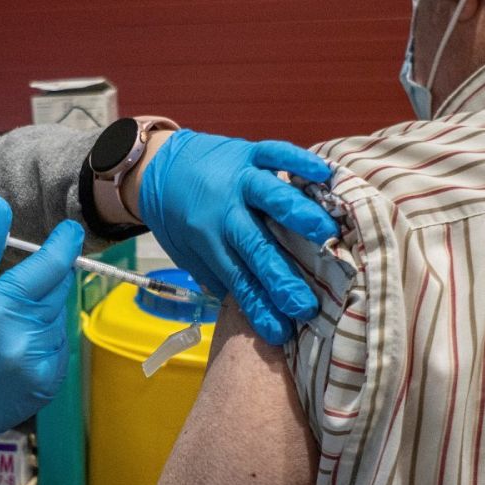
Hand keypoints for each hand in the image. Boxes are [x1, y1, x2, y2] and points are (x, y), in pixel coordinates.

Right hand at [0, 197, 82, 484]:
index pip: (50, 265)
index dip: (64, 244)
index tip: (69, 231)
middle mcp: (24, 335)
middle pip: (59, 288)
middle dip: (47, 280)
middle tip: (18, 289)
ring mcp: (40, 362)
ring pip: (60, 316)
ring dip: (43, 312)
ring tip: (8, 327)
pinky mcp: (49, 382)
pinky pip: (60, 344)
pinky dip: (45, 339)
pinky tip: (16, 348)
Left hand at [137, 129, 335, 344]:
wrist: (158, 166)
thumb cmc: (180, 218)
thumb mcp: (190, 253)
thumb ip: (221, 275)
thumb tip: (256, 309)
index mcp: (207, 239)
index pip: (237, 279)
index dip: (259, 307)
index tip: (280, 332)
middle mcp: (223, 210)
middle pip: (256, 247)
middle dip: (281, 279)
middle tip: (306, 306)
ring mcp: (238, 179)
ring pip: (270, 196)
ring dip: (298, 215)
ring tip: (326, 234)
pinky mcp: (248, 152)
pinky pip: (275, 152)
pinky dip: (299, 160)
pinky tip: (325, 173)